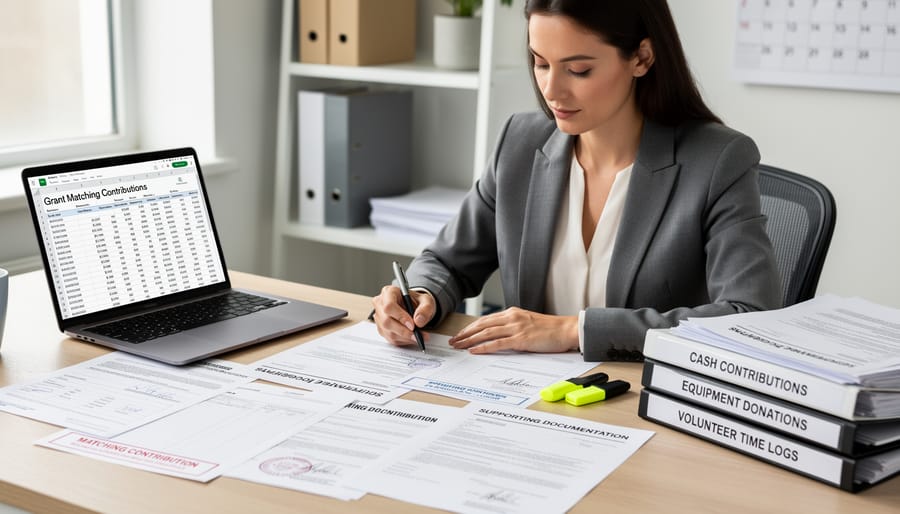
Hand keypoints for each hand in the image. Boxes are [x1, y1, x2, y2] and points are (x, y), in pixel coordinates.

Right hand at [372, 285, 435, 346]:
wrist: (415, 308)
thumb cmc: (417, 302)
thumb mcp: (426, 301)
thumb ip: (425, 308)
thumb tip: (418, 321)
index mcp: (389, 292)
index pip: (389, 306)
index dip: (400, 317)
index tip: (412, 325)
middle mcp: (381, 304)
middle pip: (387, 321)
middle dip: (404, 331)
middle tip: (417, 335)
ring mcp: (379, 318)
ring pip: (388, 332)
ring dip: (405, 337)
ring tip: (419, 337)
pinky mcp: (382, 329)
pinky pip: (390, 338)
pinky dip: (403, 340)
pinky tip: (412, 338)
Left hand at [449, 307, 579, 353]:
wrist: (566, 330)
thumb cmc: (550, 329)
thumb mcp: (527, 323)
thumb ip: (513, 326)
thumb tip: (498, 336)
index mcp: (512, 313)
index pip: (486, 320)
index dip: (470, 327)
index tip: (460, 334)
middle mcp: (511, 318)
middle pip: (482, 325)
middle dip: (465, 333)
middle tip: (453, 341)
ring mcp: (516, 328)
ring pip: (486, 333)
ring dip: (469, 340)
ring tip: (459, 346)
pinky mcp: (521, 339)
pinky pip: (497, 343)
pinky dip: (483, 347)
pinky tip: (474, 350)